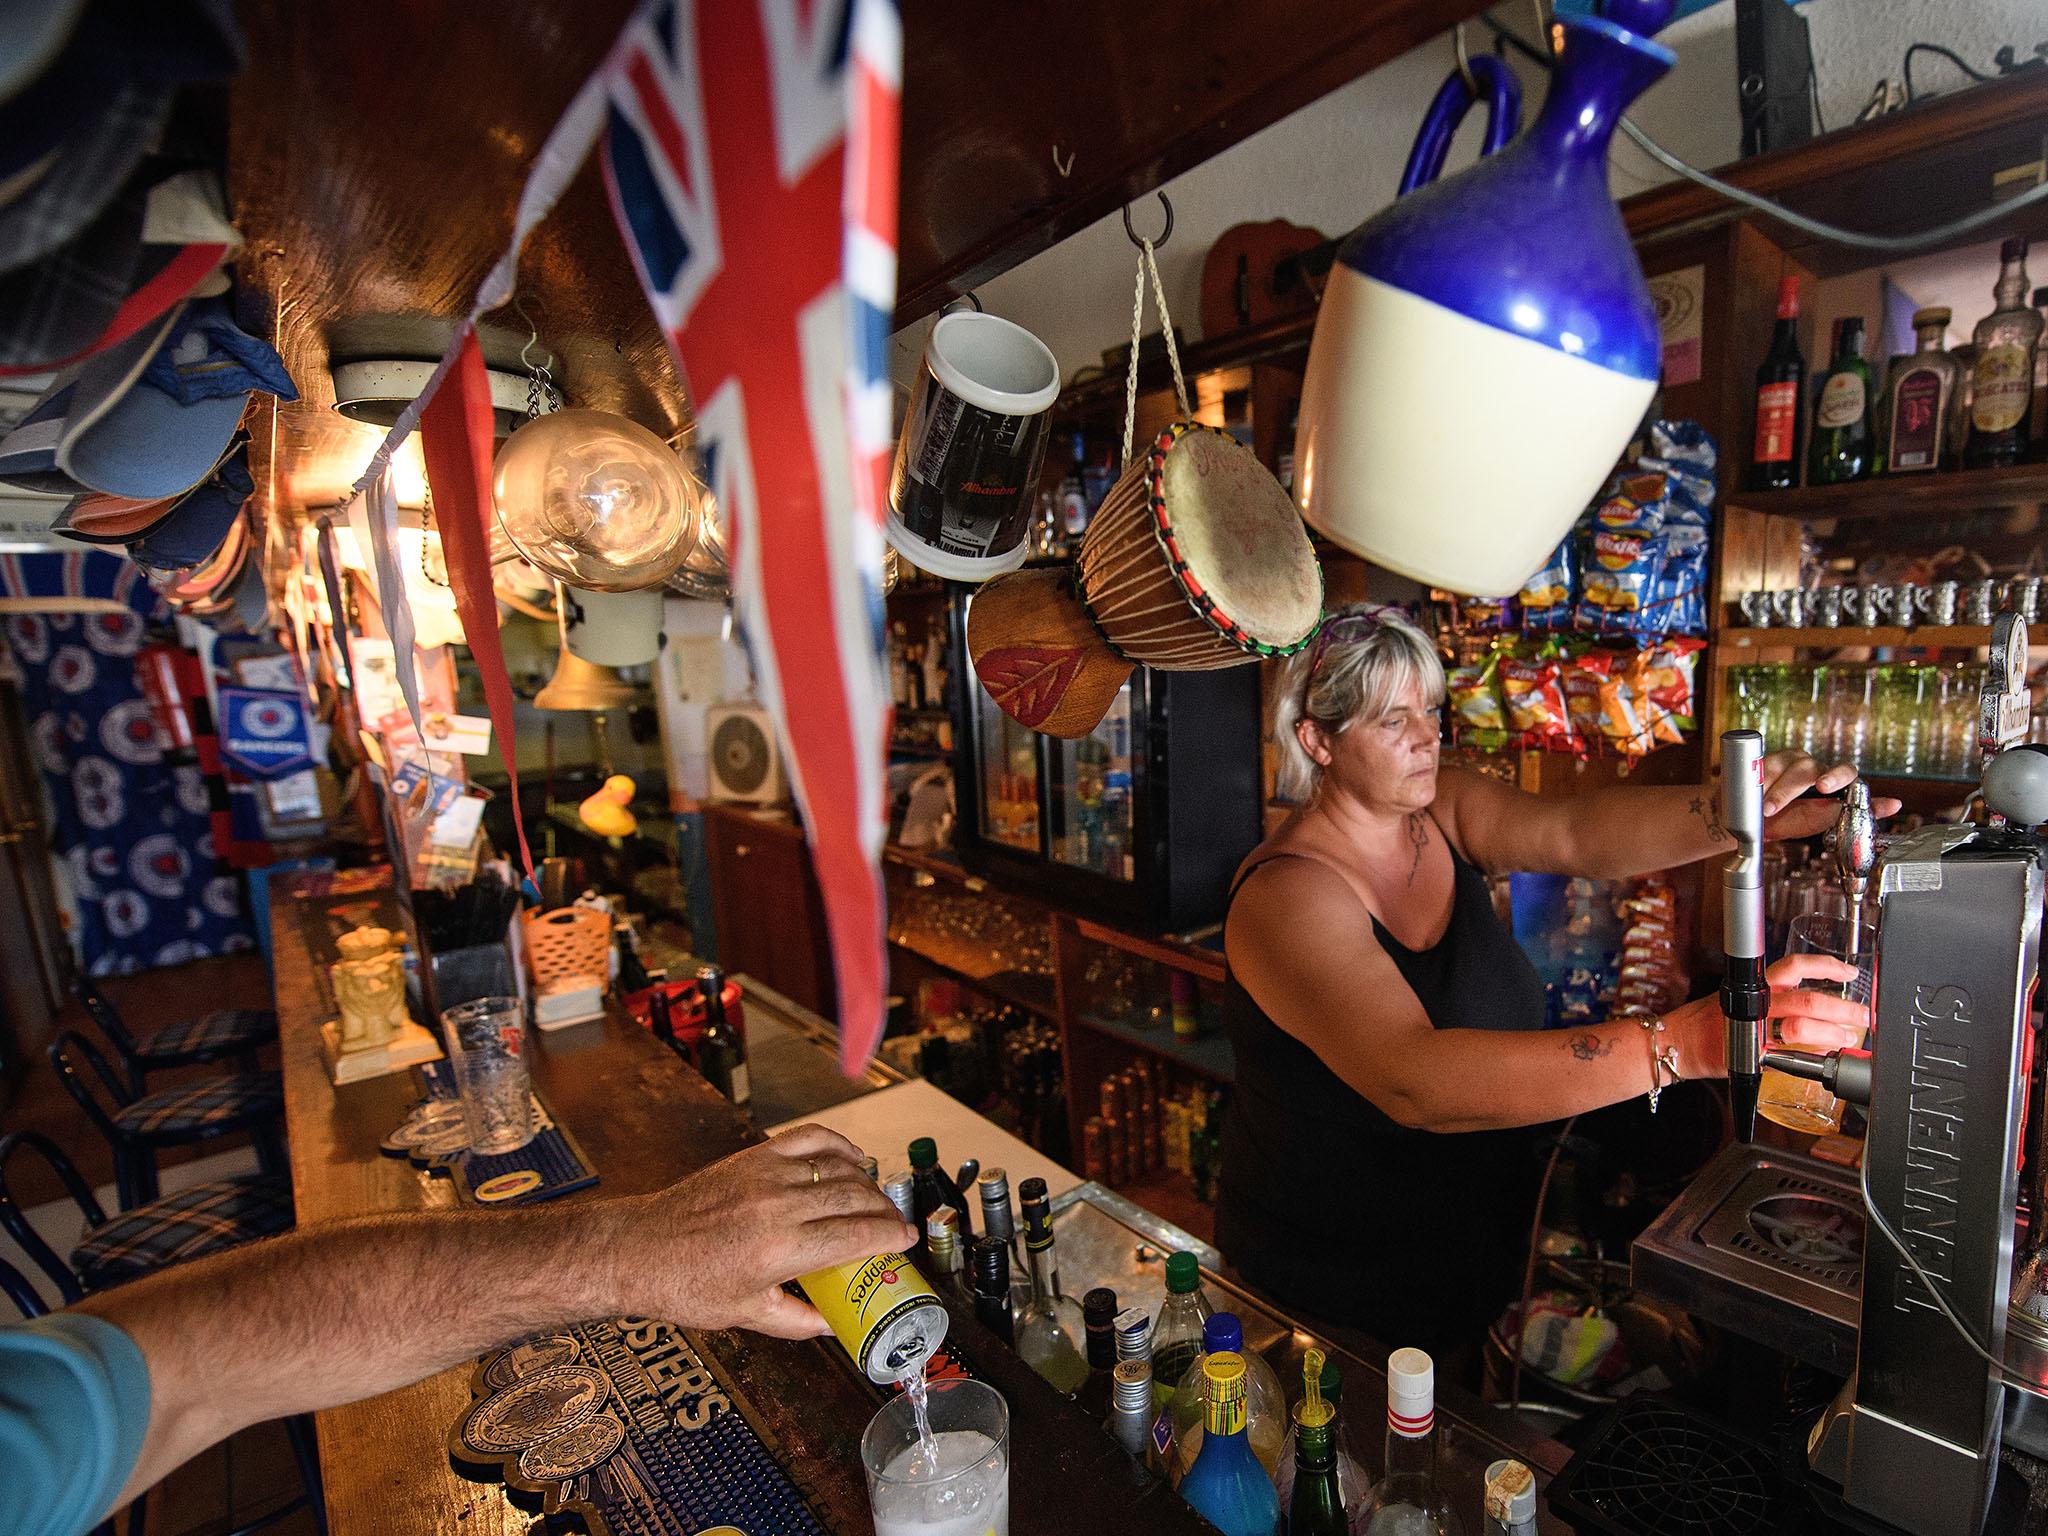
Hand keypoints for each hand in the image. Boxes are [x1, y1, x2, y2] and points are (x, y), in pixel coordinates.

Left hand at [614, 1124, 917, 1338]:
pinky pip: (809, 1140)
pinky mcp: (753, 1157)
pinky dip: (838, 1145)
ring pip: (837, 1168)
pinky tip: (852, 1157)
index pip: (856, 1235)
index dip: (891, 1236)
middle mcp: (778, 1207)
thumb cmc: (685, 1286)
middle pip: (854, 1198)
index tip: (906, 1240)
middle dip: (885, 1210)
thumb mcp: (743, 1314)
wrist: (639, 1249)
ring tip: (876, 1198)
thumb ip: (795, 1320)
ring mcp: (766, 1175)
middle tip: (895, 1223)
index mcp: (780, 1250)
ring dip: (866, 1181)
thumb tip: (832, 1324)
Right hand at [1665, 954, 1870, 1078]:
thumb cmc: (1709, 1022)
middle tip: (1862, 1016)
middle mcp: (1756, 1004)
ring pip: (1800, 1027)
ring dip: (1831, 1033)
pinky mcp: (1751, 1054)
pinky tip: (1823, 1056)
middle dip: (1842, 1009)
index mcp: (1755, 986)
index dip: (1825, 967)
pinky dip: (1811, 1056)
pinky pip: (1789, 1056)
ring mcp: (1754, 1030)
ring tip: (1847, 1037)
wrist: (1679, 1042)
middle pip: (1807, 1000)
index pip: (1794, 967)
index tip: (1849, 972)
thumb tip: (1821, 1012)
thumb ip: (1777, 1003)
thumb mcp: (1742, 1001)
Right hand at [1757, 751, 1901, 841]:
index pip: (1844, 771)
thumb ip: (1854, 812)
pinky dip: (1757, 783)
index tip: (1824, 787)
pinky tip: (1753, 794)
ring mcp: (1786, 760)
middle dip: (1796, 786)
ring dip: (1775, 792)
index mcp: (1830, 780)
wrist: (1750, 821)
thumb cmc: (1787, 821)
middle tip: (1788, 801)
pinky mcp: (1763, 759)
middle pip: (1809, 769)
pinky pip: (1761, 767)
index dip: (1836, 776)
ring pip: (1784, 769)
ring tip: (1764, 810)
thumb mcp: (1818, 822)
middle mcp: (1810, 766)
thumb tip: (1895, 804)